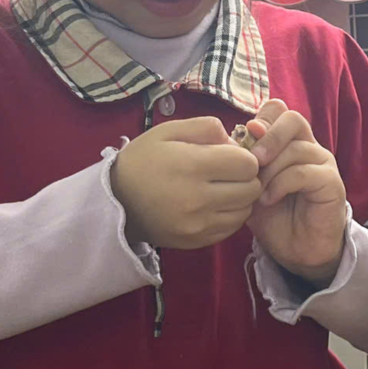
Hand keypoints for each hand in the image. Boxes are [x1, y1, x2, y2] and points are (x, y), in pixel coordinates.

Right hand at [110, 115, 262, 249]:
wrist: (115, 200)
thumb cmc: (143, 160)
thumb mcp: (167, 131)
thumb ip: (204, 127)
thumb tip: (234, 138)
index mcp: (192, 166)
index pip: (248, 164)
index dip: (244, 156)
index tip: (230, 155)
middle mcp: (198, 199)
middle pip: (252, 189)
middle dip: (246, 177)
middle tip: (229, 172)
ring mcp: (198, 225)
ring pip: (246, 211)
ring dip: (240, 197)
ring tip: (222, 188)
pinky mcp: (197, 241)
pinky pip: (232, 228)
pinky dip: (230, 215)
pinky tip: (214, 205)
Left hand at [244, 99, 348, 285]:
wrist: (298, 251)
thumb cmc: (274, 217)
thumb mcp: (250, 187)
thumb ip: (242, 165)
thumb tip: (229, 141)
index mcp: (289, 142)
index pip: (279, 110)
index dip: (261, 119)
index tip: (242, 140)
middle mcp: (309, 147)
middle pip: (293, 118)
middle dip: (268, 137)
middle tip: (252, 160)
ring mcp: (323, 163)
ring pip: (297, 147)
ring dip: (271, 168)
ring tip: (257, 191)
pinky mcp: (331, 183)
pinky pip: (305, 172)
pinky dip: (282, 184)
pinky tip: (269, 199)